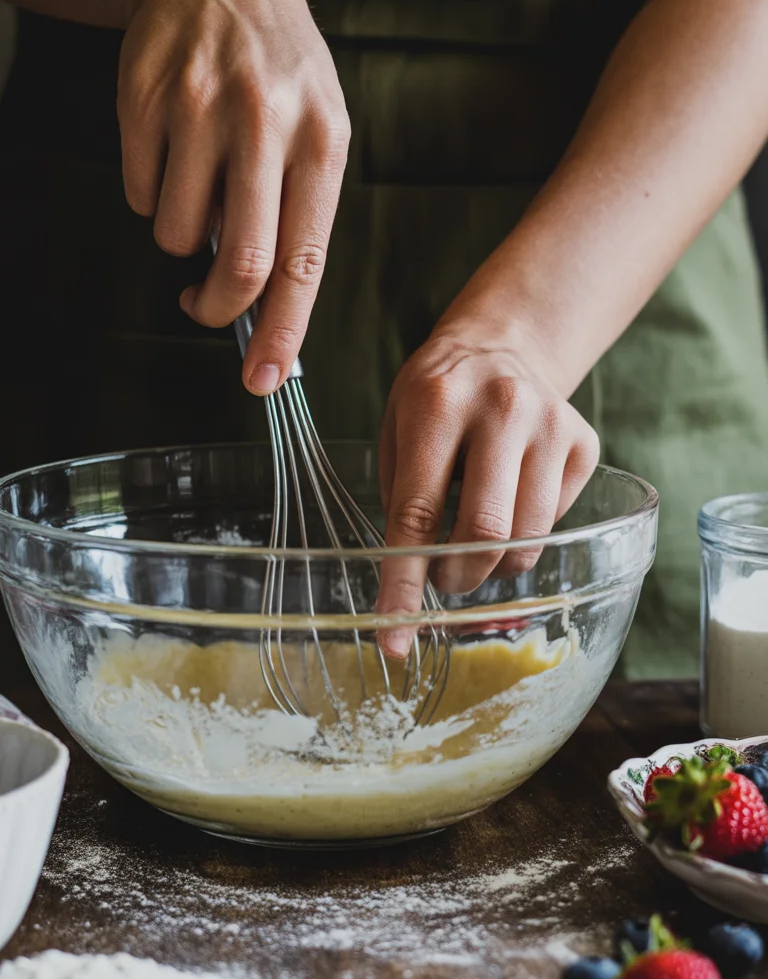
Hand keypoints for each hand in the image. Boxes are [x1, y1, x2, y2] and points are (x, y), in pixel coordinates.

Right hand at [117, 0, 349, 392]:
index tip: (265, 380)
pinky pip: (140, 193)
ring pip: (177, 233)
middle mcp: (265, 126)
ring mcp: (200, 110)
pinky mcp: (144, 100)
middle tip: (204, 309)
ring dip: (181, 237)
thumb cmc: (279, 71)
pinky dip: (152, 194)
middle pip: (241, 263)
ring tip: (200, 188)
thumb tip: (269, 311)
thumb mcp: (318, 128)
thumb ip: (299, 214)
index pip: (303, 263)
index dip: (282, 333)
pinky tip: (172, 149)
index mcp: (322, 144)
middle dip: (217, 308)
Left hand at [376, 330, 599, 656]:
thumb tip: (401, 589)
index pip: (418, 512)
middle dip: (457, 578)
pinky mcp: (584, 443)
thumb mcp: (396, 427)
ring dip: (493, 567)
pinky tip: (509, 502)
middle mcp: (501, 409)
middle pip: (485, 533)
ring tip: (472, 547)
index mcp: (437, 403)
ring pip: (527, 541)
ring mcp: (551, 425)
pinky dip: (526, 536)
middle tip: (442, 579)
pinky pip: (555, 525)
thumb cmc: (437, 396)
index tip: (394, 636)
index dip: (404, 582)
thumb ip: (400, 497)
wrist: (504, 343)